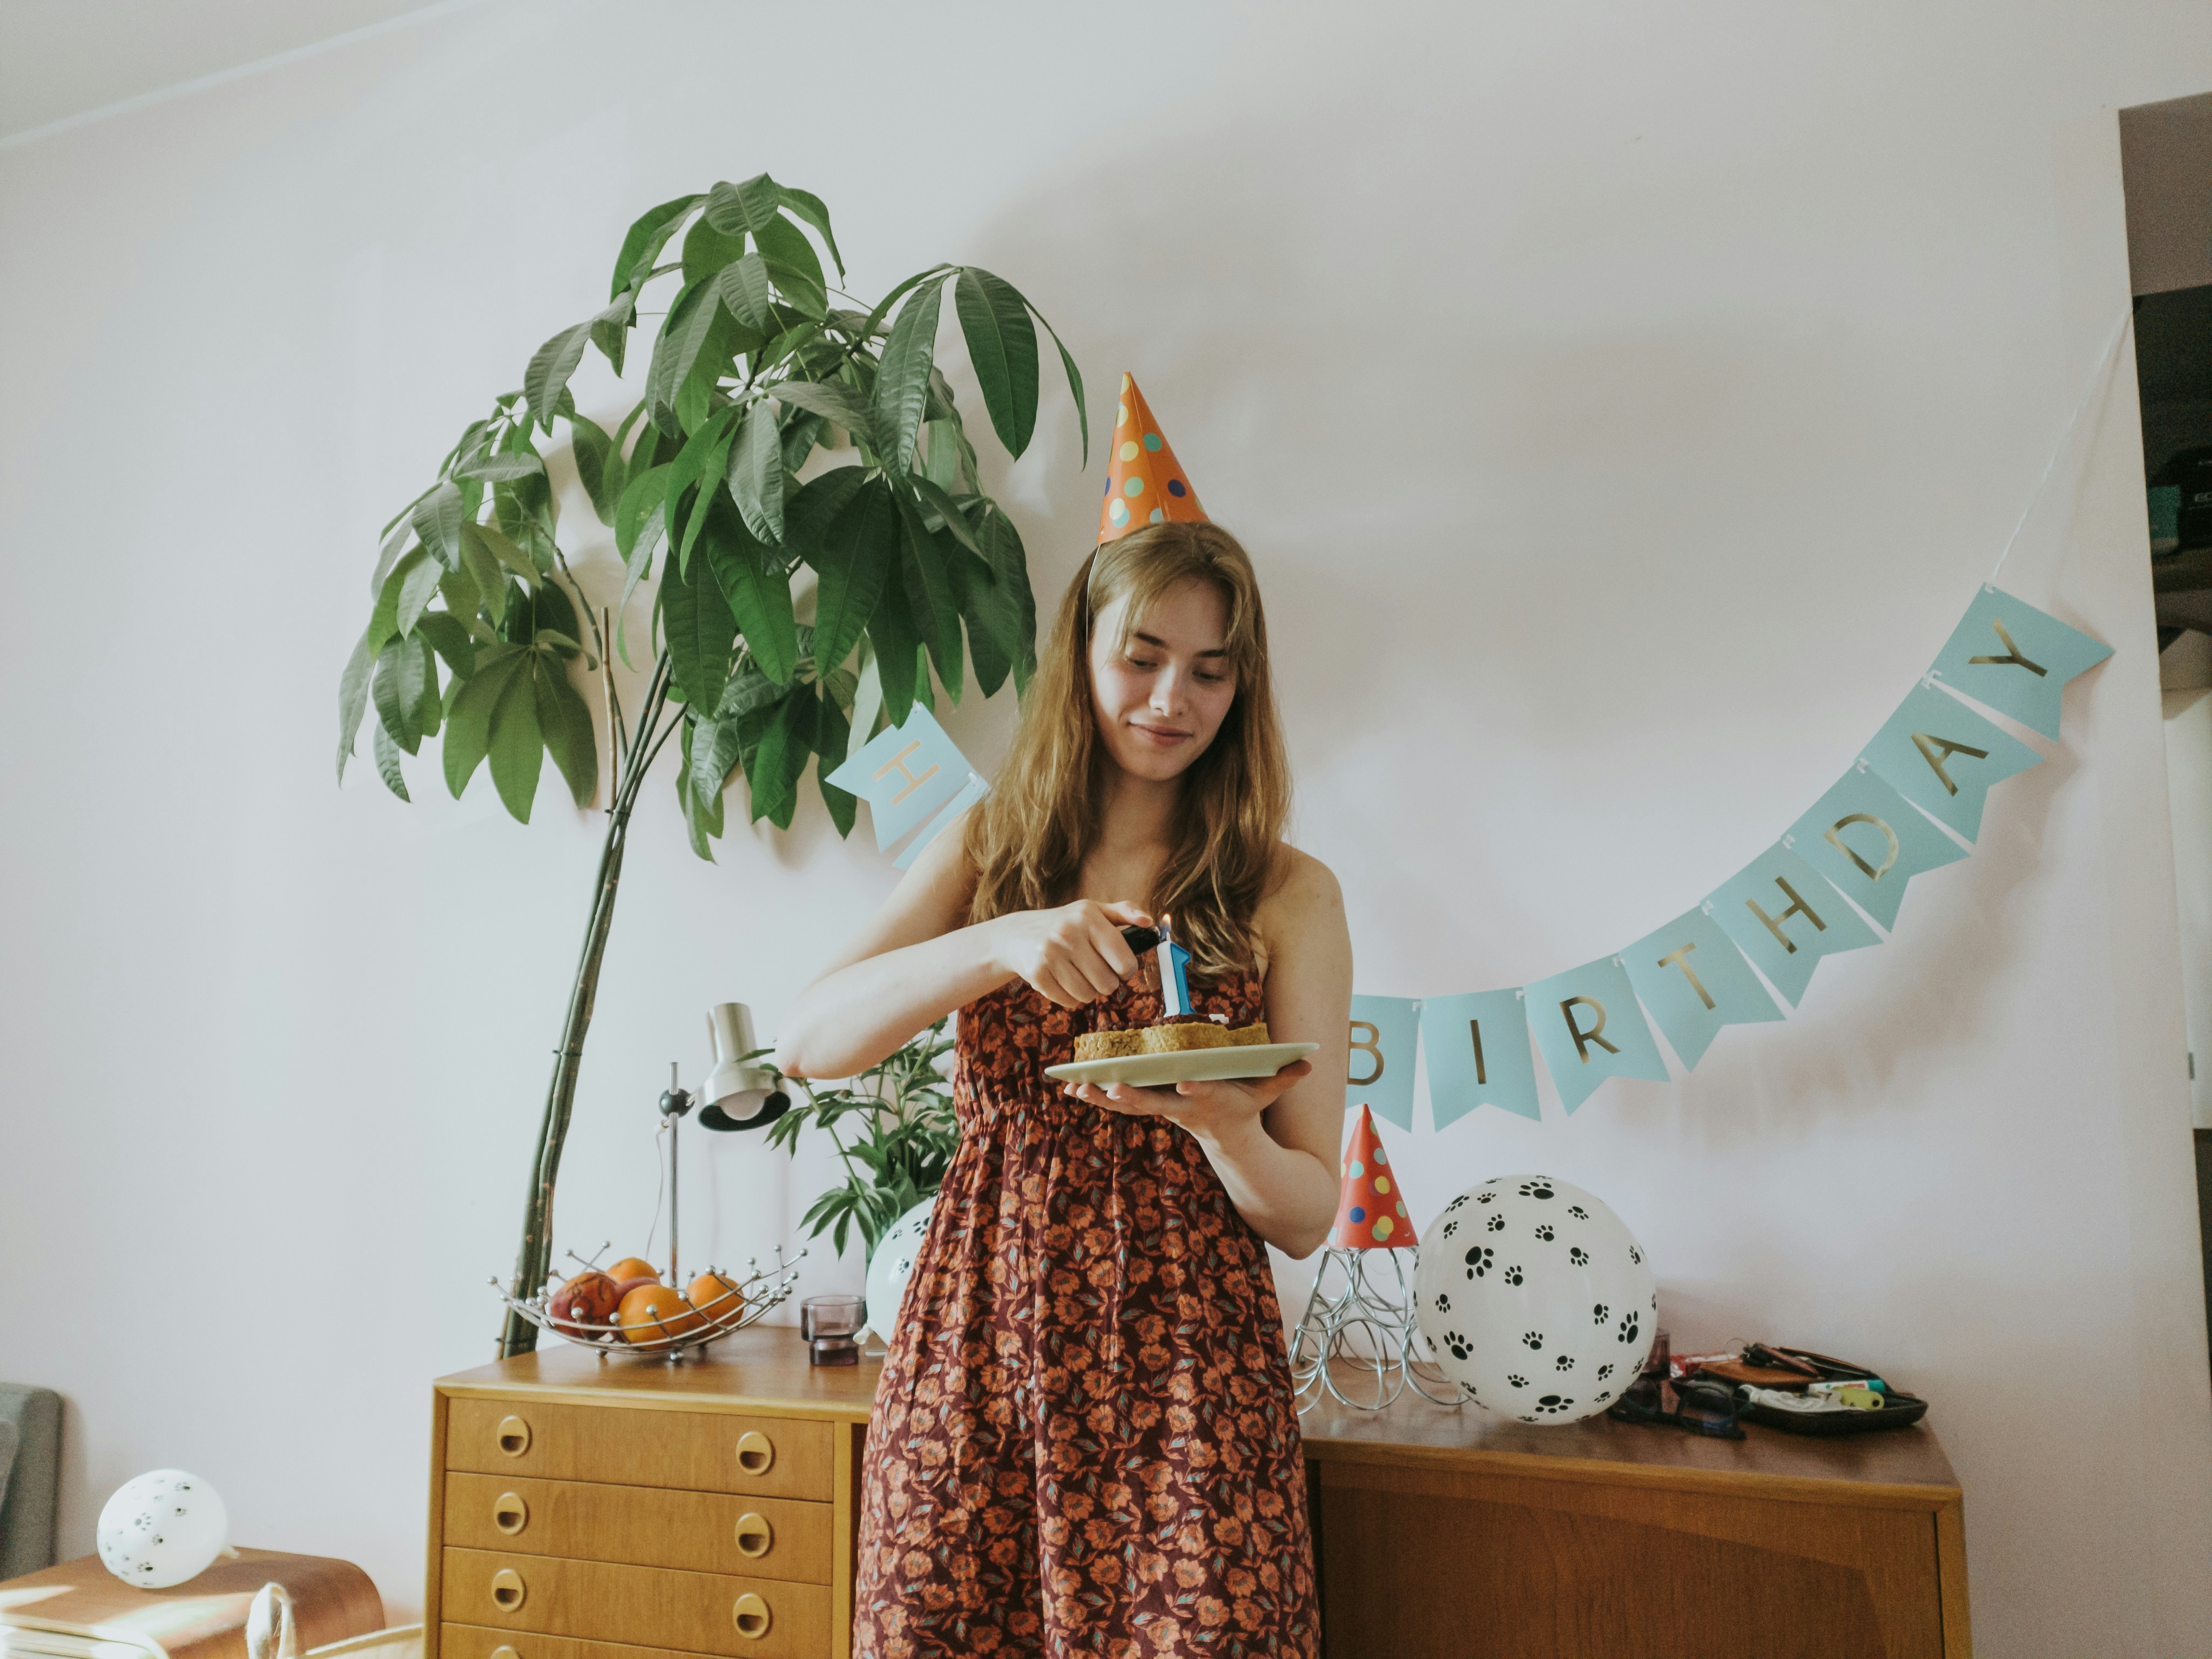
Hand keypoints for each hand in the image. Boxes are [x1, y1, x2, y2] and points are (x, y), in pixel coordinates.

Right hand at [989, 899, 1153, 1008]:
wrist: (1017, 935)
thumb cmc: (1065, 923)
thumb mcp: (1093, 910)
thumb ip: (1124, 911)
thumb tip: (1149, 921)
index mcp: (1088, 917)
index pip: (1124, 961)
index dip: (1127, 969)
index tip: (1119, 966)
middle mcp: (1068, 934)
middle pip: (1108, 984)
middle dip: (1106, 982)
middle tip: (1095, 971)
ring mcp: (1050, 955)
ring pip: (1088, 996)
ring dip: (1089, 991)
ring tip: (1079, 974)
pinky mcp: (1037, 975)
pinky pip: (1069, 1002)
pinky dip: (1071, 997)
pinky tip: (1063, 980)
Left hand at [1067, 1059, 1313, 1145]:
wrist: (1227, 1140)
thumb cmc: (1245, 1107)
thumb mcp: (1267, 1094)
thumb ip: (1285, 1077)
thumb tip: (1310, 1062)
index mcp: (1210, 1100)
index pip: (1201, 1093)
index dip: (1194, 1089)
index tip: (1184, 1083)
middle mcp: (1181, 1107)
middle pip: (1154, 1103)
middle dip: (1133, 1097)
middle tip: (1110, 1088)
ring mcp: (1162, 1109)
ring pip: (1128, 1105)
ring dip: (1100, 1097)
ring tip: (1075, 1087)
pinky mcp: (1149, 1107)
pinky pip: (1117, 1103)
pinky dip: (1094, 1096)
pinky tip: (1071, 1087)